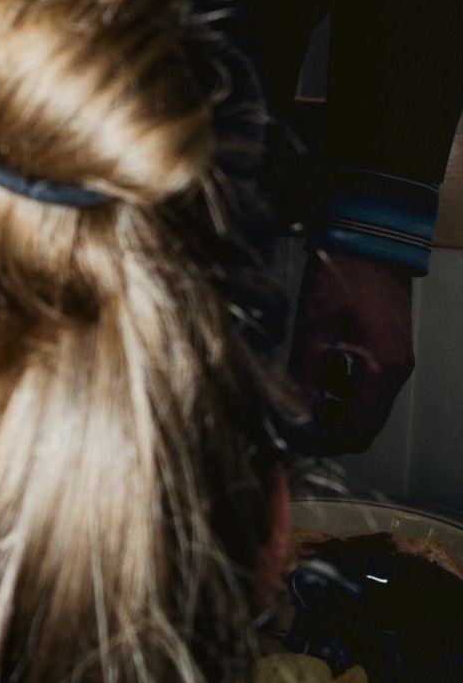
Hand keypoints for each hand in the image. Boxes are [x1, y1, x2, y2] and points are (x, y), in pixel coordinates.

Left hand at [287, 249, 416, 454]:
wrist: (371, 238)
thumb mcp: (315, 321)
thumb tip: (291, 411)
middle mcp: (395, 372)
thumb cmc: (343, 274)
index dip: (323, 443)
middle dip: (326, 431)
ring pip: (363, 407)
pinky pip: (364, 385)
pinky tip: (313, 369)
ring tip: (295, 392)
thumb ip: (306, 369)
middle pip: (363, 426)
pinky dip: (339, 388)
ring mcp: (395, 361)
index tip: (290, 442)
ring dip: (330, 409)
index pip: (357, 431)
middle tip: (288, 425)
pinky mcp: (387, 350)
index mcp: (382, 369)